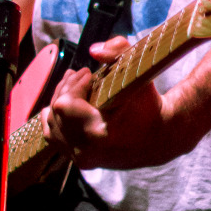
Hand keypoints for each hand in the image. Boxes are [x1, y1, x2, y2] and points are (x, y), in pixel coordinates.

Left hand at [43, 37, 176, 170]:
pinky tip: (66, 105)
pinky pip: (54, 137)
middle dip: (67, 89)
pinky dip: (56, 119)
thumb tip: (93, 50)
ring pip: (51, 124)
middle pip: (56, 112)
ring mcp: (81, 159)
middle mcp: (86, 151)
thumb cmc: (149, 106)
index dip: (74, 84)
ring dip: (60, 101)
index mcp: (98, 134)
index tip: (89, 73)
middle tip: (81, 76)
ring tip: (73, 87)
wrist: (160, 137)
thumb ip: (119, 52)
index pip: (66, 104)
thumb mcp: (140, 74)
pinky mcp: (80, 161)